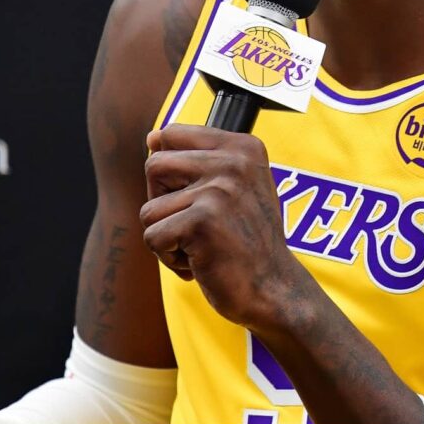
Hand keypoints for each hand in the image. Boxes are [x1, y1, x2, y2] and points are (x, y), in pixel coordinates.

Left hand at [140, 124, 309, 331]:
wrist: (275, 289)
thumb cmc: (249, 241)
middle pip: (154, 166)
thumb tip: (152, 137)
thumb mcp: (240, 186)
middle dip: (162, 203)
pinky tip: (201, 262)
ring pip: (149, 209)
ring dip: (168, 237)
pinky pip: (152, 237)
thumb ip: (203, 159)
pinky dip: (169, 258)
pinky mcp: (202, 222)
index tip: (190, 194)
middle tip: (194, 225)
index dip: (169, 171)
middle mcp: (234, 161)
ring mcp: (219, 191)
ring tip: (202, 247)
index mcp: (243, 147)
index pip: (172, 134)